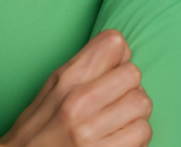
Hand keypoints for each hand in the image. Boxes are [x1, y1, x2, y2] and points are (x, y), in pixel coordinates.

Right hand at [0, 30, 151, 146]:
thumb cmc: (37, 128)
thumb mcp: (52, 88)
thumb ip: (85, 66)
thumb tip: (122, 48)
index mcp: (65, 80)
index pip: (114, 43)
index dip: (118, 56)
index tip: (112, 70)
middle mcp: (78, 103)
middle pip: (133, 74)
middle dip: (129, 86)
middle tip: (116, 99)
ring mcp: (91, 132)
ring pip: (142, 104)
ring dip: (135, 113)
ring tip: (117, 121)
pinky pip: (143, 134)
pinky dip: (135, 136)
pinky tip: (118, 138)